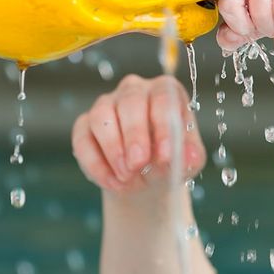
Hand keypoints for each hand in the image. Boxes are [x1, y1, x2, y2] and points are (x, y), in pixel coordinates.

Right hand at [71, 74, 205, 194]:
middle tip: (138, 165)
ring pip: (102, 116)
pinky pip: (83, 139)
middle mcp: (135, 90)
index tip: (165, 156)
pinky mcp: (85, 125)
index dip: (163, 127)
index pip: (163, 99)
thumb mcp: (188, 161)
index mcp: (165, 91)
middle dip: (134, 136)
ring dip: (113, 149)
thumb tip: (189, 156)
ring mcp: (106, 104)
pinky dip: (96, 164)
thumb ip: (191, 156)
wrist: (146, 177)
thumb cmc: (170, 160)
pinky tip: (112, 182)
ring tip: (127, 177)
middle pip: (131, 102)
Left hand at [215, 0, 273, 50]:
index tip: (248, 26)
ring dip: (271, 27)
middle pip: (232, 5)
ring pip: (259, 11)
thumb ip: (233, 35)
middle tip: (262, 26)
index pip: (222, 4)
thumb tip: (224, 40)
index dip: (236, 24)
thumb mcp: (251, 25)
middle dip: (250, 26)